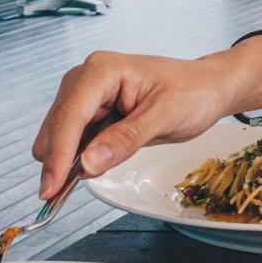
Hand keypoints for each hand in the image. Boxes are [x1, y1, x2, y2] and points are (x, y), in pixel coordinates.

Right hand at [31, 50, 247, 199]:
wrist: (210, 88)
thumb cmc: (194, 92)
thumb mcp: (166, 117)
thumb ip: (126, 139)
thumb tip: (88, 163)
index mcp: (102, 71)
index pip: (70, 117)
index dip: (58, 155)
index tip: (51, 188)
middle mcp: (86, 79)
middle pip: (56, 128)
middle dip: (61, 160)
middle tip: (70, 191)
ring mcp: (86, 96)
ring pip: (59, 137)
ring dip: (69, 160)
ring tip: (97, 170)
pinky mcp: (92, 112)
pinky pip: (74, 141)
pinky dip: (79, 157)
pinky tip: (97, 163)